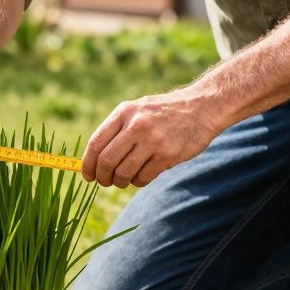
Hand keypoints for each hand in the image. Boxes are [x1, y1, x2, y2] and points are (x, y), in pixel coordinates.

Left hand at [82, 90, 223, 187]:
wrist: (201, 108)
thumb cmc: (163, 113)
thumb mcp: (137, 110)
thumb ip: (117, 129)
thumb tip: (93, 160)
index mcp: (124, 112)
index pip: (96, 143)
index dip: (87, 164)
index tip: (87, 175)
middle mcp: (136, 125)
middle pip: (106, 161)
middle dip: (102, 177)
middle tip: (105, 182)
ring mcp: (152, 141)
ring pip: (123, 173)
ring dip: (120, 182)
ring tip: (123, 180)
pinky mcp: (166, 155)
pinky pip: (142, 178)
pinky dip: (137, 182)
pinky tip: (141, 176)